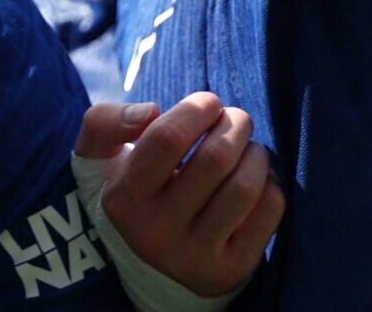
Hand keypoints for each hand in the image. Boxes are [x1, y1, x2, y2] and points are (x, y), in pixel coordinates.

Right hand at [80, 93, 284, 297]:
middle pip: (215, 159)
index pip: (167, 139)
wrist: (151, 265)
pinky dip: (271, 185)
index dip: (195, 110)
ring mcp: (197, 255)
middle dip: (235, 125)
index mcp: (124, 198)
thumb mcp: (100, 157)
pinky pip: (268, 214)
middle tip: (238, 118)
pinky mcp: (233, 269)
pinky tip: (259, 180)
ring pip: (245, 188)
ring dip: (256, 155)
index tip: (208, 101)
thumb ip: (106, 122)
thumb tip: (150, 111)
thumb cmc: (133, 190)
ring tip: (250, 148)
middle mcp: (158, 231)